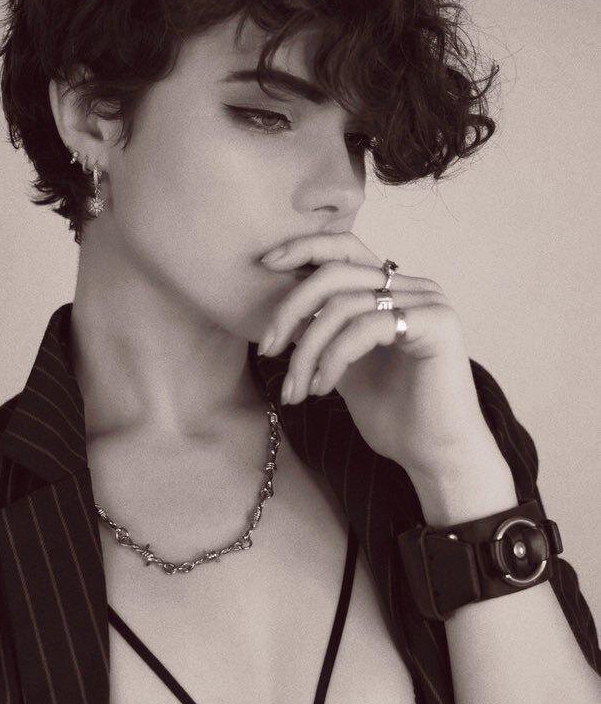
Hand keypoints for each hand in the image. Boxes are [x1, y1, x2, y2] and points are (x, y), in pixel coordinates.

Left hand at [257, 232, 496, 479]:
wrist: (434, 455)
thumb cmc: (394, 416)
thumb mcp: (343, 366)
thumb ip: (321, 335)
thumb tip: (282, 314)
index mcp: (394, 290)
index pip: (344, 248)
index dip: (303, 248)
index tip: (266, 265)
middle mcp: (414, 287)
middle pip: (335, 272)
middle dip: (291, 308)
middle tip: (268, 348)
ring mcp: (428, 301)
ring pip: (344, 305)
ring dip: (308, 350)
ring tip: (295, 389)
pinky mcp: (437, 323)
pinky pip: (366, 327)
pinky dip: (334, 358)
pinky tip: (322, 388)